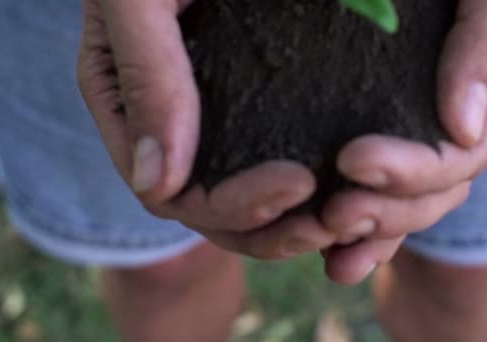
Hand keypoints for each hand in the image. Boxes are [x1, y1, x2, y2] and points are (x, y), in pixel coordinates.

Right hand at [77, 0, 334, 258]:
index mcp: (132, 108)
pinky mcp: (257, 115)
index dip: (231, 207)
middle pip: (213, 212)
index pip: (172, 191)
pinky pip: (280, 174)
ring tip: (349, 218)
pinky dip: (315, 197)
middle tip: (335, 221)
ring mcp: (214, 126)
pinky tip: (355, 195)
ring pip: (249, 207)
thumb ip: (144, 79)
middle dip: (272, 228)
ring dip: (298, 225)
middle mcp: (172, 127)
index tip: (298, 185)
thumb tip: (157, 184)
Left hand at [321, 0, 486, 283]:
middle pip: (433, 194)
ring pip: (404, 207)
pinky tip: (331, 258)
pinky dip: (357, 234)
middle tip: (334, 214)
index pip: (460, 155)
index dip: (412, 171)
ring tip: (331, 253)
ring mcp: (414, 138)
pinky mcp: (376, 142)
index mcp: (484, 94)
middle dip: (385, 212)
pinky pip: (376, 197)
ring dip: (369, 236)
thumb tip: (463, 127)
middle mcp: (451, 125)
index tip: (352, 159)